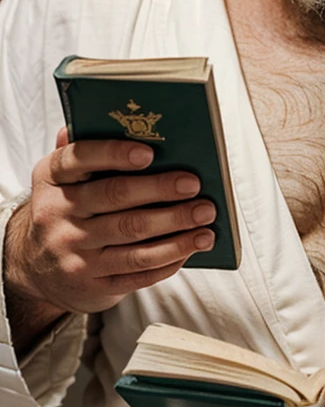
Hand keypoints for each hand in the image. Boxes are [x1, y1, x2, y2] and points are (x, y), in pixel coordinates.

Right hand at [5, 128, 215, 341]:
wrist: (35, 269)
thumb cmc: (64, 209)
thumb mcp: (61, 177)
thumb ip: (84, 149)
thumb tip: (118, 122)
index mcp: (51, 178)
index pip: (80, 158)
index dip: (115, 153)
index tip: (150, 152)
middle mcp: (57, 215)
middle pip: (116, 199)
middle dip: (161, 190)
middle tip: (194, 185)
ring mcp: (74, 254)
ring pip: (132, 240)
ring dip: (176, 230)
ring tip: (206, 220)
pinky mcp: (92, 285)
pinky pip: (137, 273)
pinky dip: (169, 259)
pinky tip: (190, 247)